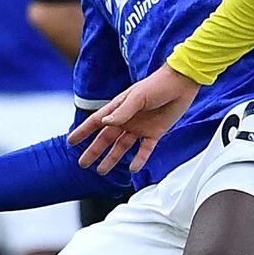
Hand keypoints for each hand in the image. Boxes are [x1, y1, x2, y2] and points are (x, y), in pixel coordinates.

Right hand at [67, 66, 201, 173]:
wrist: (182, 84)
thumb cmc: (158, 84)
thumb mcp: (138, 96)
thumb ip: (122, 111)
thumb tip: (104, 123)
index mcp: (119, 108)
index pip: (96, 122)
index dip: (83, 132)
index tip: (71, 142)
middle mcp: (127, 119)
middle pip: (106, 138)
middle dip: (94, 151)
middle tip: (83, 163)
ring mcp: (140, 127)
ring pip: (122, 146)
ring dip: (112, 158)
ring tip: (102, 170)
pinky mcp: (155, 133)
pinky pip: (145, 149)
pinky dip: (139, 159)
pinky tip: (133, 168)